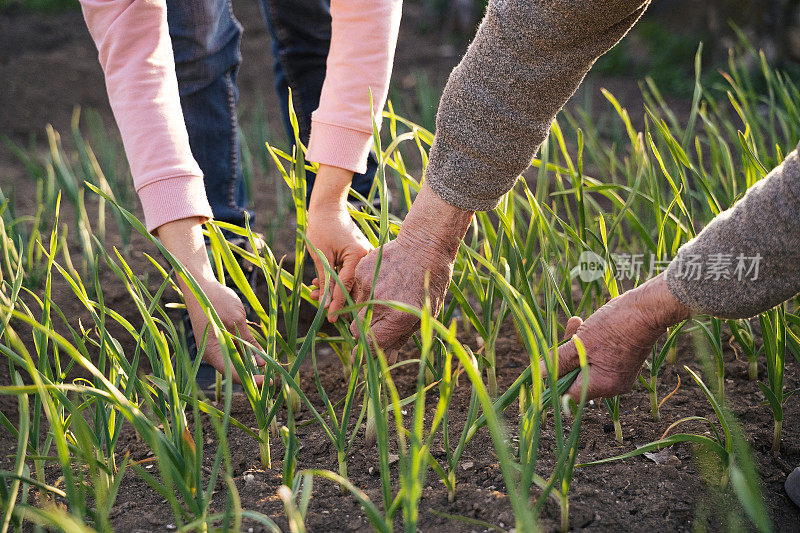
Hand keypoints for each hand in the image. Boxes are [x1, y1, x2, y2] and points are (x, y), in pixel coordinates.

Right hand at [182, 277, 264, 385]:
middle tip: (273, 378)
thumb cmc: (216, 301)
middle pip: (235, 371)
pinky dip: (247, 353)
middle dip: (254, 374)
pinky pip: (235, 351)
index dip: (252, 380)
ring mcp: (215, 347)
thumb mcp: (236, 320)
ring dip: (252, 364)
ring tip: (270, 366)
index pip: (234, 374)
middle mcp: (212, 354)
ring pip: (236, 361)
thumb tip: (261, 362)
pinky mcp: (220, 339)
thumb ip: (248, 342)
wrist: (200, 285)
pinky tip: (260, 354)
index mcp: (212, 352)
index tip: (269, 381)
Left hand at [307, 164, 373, 321]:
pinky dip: (336, 279)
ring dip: (333, 289)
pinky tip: (320, 283)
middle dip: (335, 298)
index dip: (337, 303)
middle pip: (353, 286)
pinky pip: (350, 273)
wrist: (329, 208)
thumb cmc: (322, 227)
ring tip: (314, 294)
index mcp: (359, 256)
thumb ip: (325, 280)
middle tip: (323, 313)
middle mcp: (367, 257)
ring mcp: (366, 257)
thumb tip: (324, 305)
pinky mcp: (361, 257)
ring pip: (350, 281)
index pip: (347, 285)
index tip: (330, 318)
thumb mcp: (320, 256)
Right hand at [348, 183, 473, 361]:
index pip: (371, 345)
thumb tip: (388, 360)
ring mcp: (368, 286)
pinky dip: (364, 290)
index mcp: (398, 319)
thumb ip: (401, 337)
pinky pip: (355, 290)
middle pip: (356, 330)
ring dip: (364, 309)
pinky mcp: (361, 271)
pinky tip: (381, 281)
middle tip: (379, 321)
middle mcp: (380, 304)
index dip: (366, 353)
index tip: (364, 354)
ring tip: (384, 296)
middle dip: (365, 330)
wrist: (426, 246)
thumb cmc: (430, 283)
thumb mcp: (423, 314)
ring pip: (354, 310)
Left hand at [555, 274, 690, 399]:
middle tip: (567, 331)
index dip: (554, 379)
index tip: (546, 362)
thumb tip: (539, 374)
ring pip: (585, 363)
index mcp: (602, 386)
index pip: (569, 394)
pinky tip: (586, 324)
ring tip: (577, 321)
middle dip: (565, 354)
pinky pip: (598, 357)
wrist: (648, 309)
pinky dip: (589, 343)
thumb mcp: (581, 343)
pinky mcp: (622, 361)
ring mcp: (619, 373)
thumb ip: (558, 361)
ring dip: (576, 343)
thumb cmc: (615, 326)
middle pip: (576, 377)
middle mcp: (612, 385)